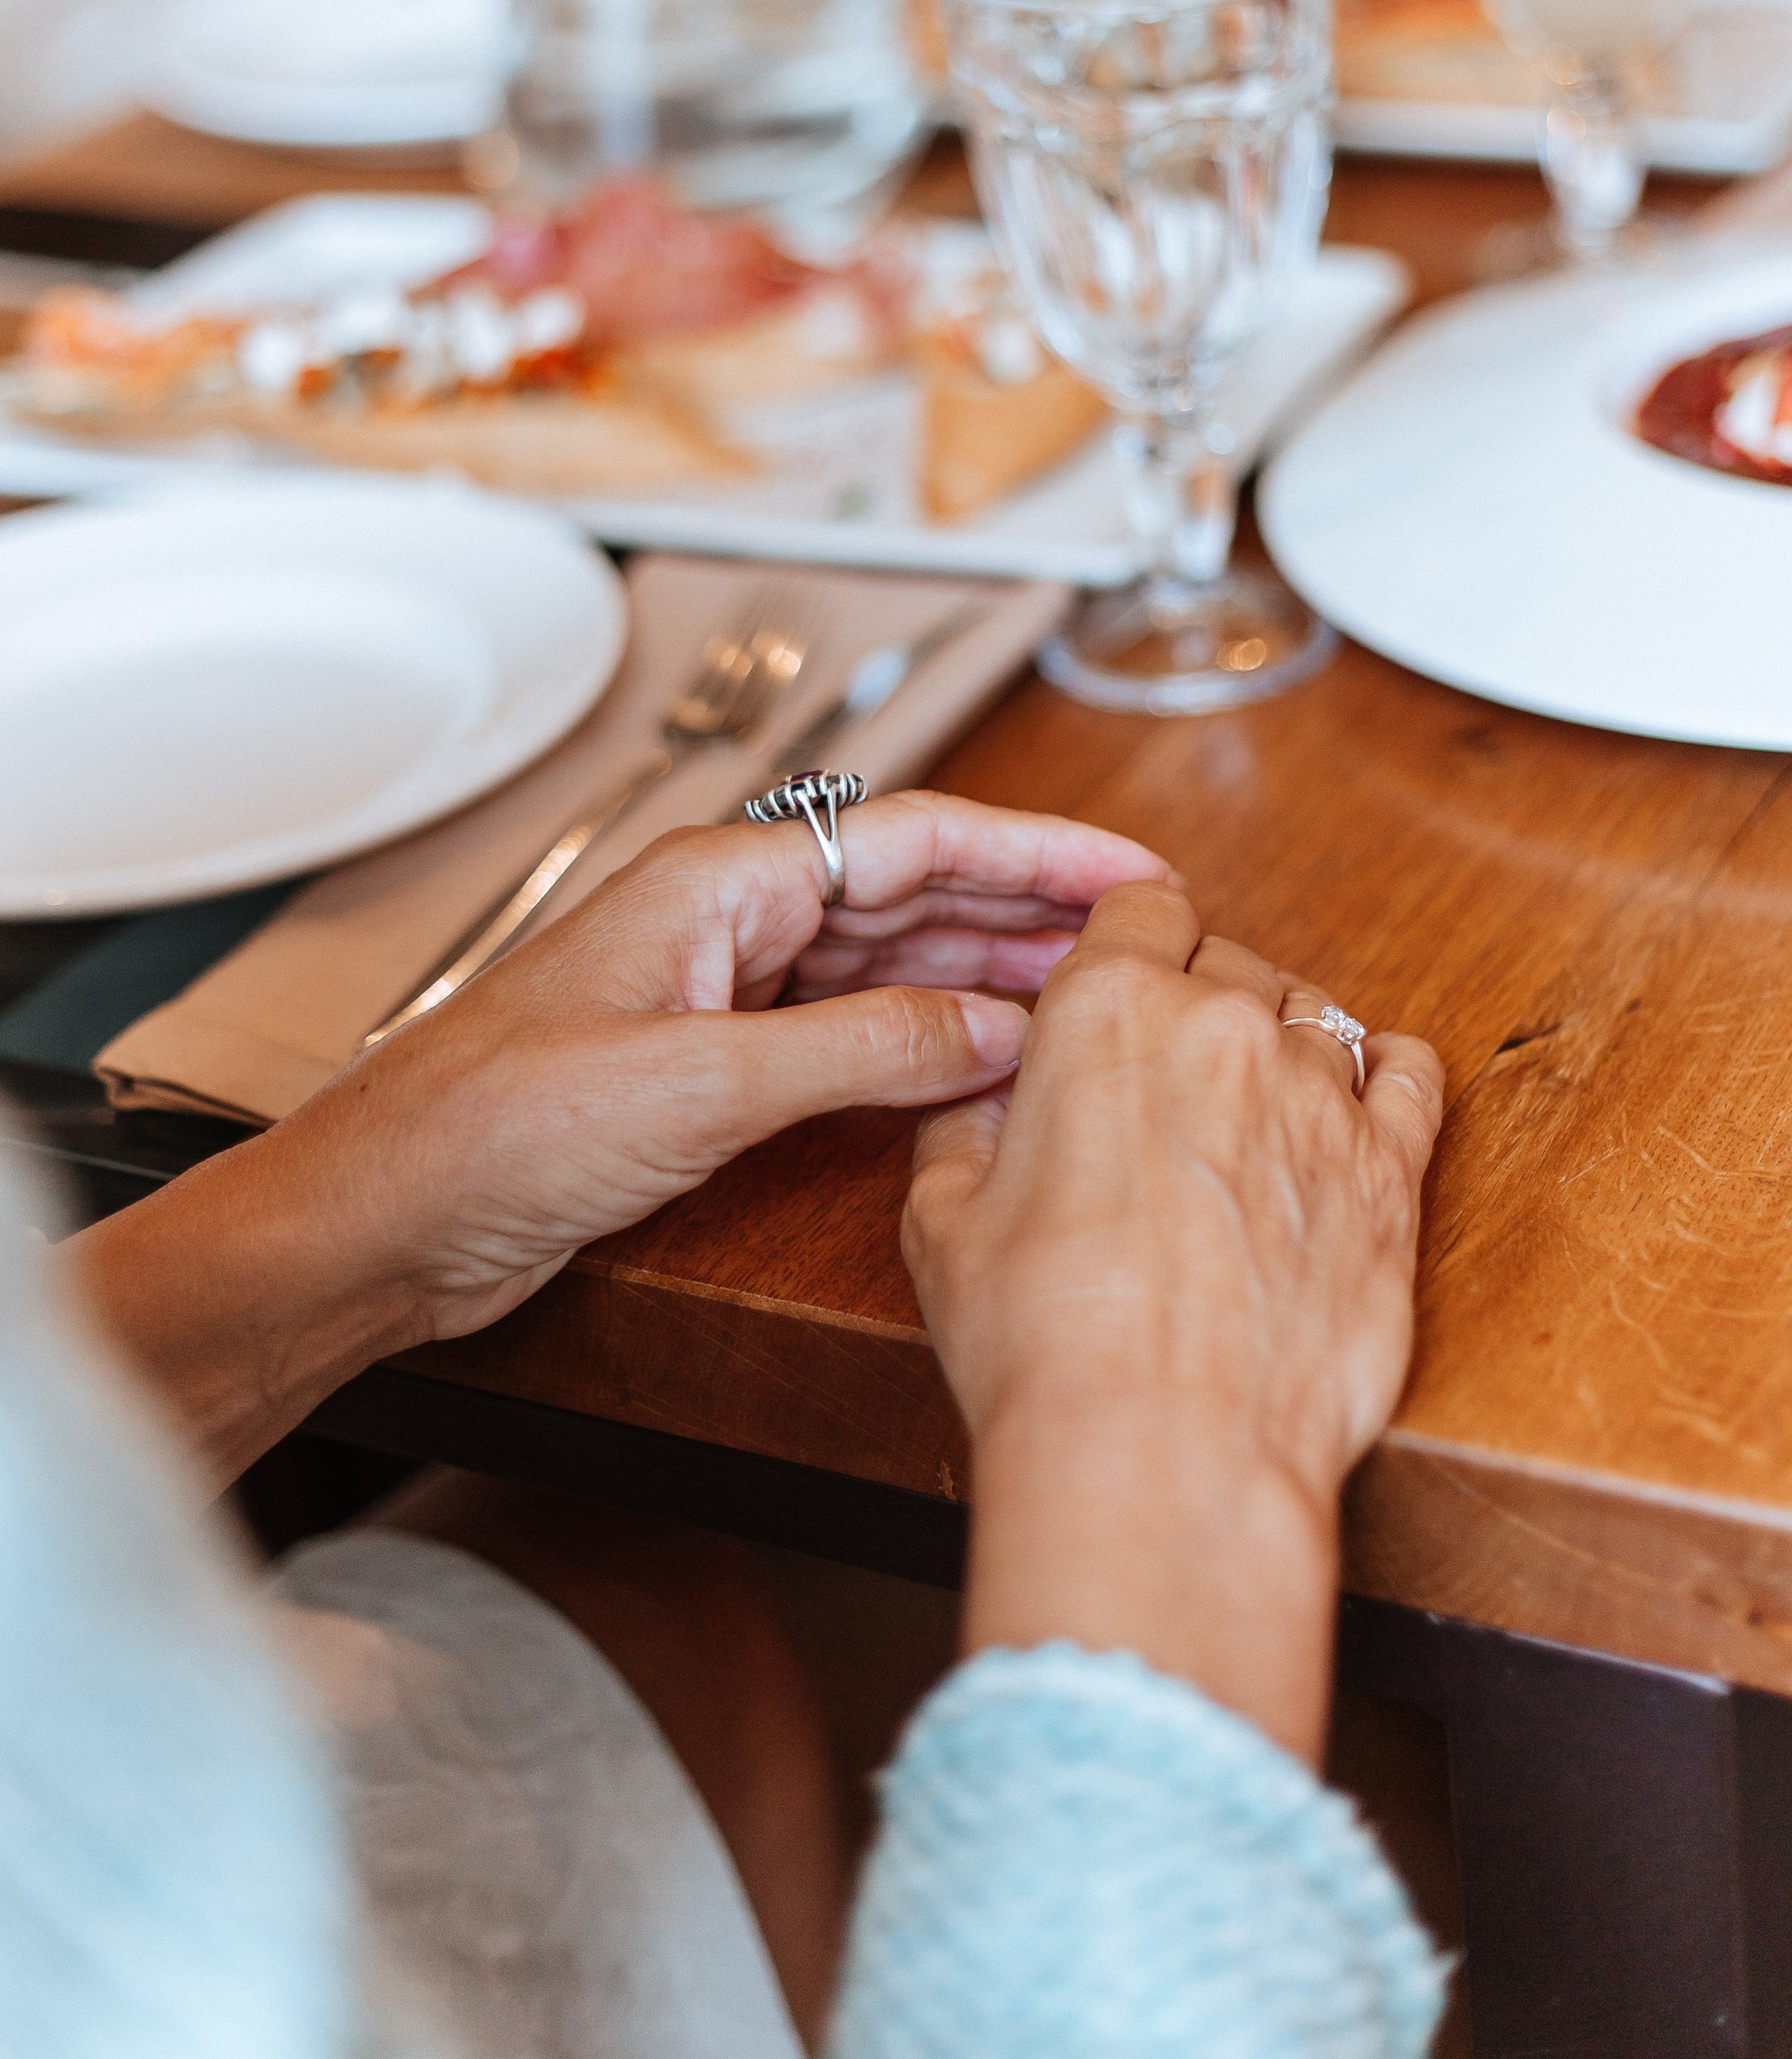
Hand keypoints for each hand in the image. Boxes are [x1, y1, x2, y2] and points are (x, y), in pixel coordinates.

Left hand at [69, 795, 1170, 1483]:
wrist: (379, 1222)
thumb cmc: (491, 1130)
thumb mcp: (701, 1086)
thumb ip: (863, 1052)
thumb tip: (1002, 1033)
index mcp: (721, 881)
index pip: (915, 836)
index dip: (1036, 850)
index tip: (1134, 871)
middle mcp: (729, 921)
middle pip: (915, 892)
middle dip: (1031, 912)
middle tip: (1145, 941)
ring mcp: (723, 994)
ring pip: (889, 965)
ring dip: (989, 981)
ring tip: (1096, 1000)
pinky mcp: (712, 1069)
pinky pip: (850, 1035)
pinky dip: (925, 1047)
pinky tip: (989, 1067)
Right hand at [902, 881, 1443, 1756]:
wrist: (1167, 1454)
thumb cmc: (1044, 1346)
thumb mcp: (942, 1219)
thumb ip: (966, 1126)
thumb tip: (987, 1100)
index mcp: (1106, 1009)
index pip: (1137, 906)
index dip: (1125, 944)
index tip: (1120, 984)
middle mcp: (1223, 1025)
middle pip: (1225, 957)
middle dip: (1195, 998)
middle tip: (1167, 1076)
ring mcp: (1321, 1093)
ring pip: (1313, 1012)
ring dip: (1278, 1043)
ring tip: (1249, 1108)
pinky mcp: (1393, 1172)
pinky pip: (1409, 1075)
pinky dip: (1383, 1075)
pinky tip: (1359, 1100)